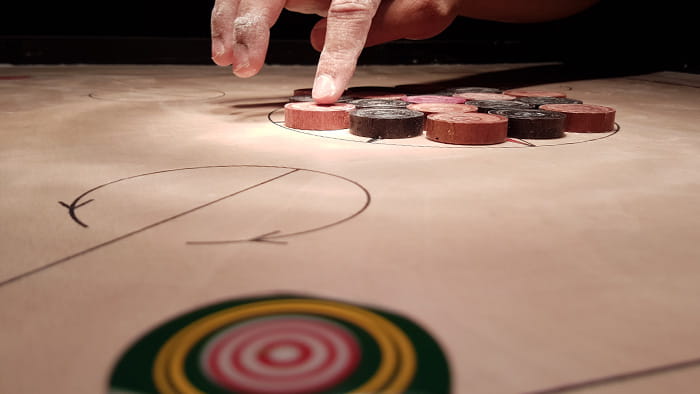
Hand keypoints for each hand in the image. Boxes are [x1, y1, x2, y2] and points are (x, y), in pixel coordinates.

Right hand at [211, 0, 461, 102]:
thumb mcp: (412, 3)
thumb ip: (393, 22)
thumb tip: (340, 67)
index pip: (348, 14)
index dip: (335, 55)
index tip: (325, 95)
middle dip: (251, 28)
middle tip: (245, 67)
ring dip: (229, 22)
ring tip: (225, 58)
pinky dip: (231, 15)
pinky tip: (227, 45)